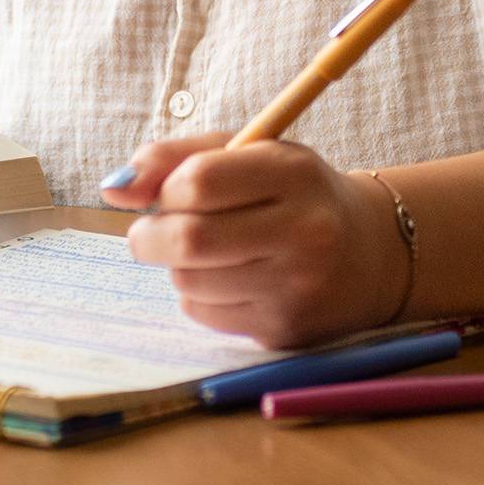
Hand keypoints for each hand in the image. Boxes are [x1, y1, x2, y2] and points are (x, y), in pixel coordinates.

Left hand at [100, 134, 410, 346]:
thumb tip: (113, 189)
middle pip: (188, 239)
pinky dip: (198, 295)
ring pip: (189, 280)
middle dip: (149, 236)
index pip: (199, 180)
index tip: (167, 192)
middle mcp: (304, 232)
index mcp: (293, 173)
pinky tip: (229, 279)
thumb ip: (175, 157)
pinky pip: (205, 313)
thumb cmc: (291, 193)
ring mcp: (298, 287)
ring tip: (204, 251)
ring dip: (176, 266)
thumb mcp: (246, 153)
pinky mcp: (285, 331)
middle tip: (149, 232)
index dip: (166, 187)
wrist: (370, 254)